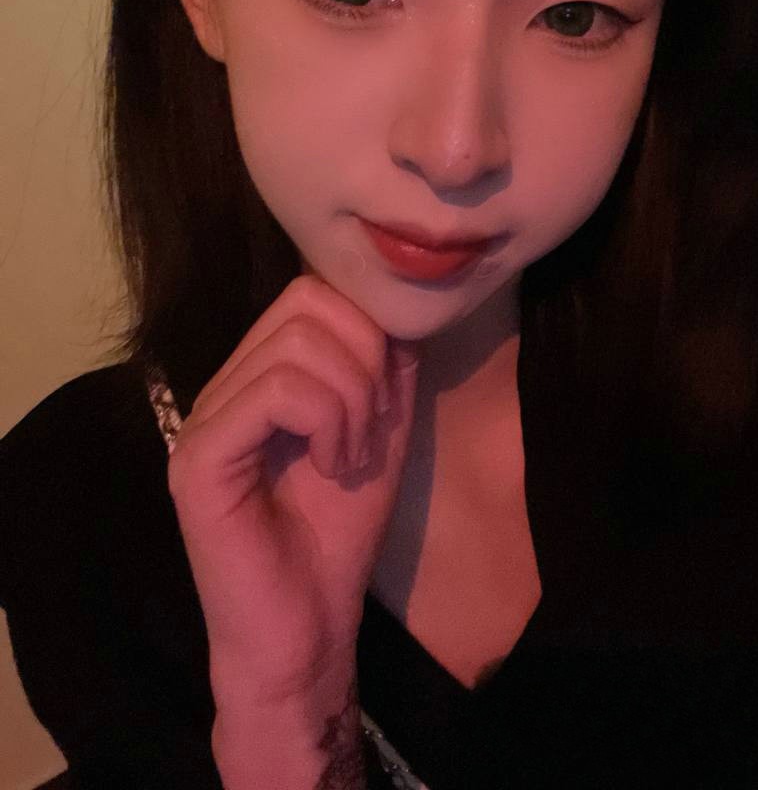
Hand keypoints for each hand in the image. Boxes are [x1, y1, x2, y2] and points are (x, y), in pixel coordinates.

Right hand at [166, 272, 419, 711]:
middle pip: (306, 302)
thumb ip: (387, 367)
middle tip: (370, 427)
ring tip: (349, 455)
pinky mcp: (198, 457)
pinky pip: (275, 392)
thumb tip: (395, 310)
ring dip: (349, 398)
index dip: (368, 330)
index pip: (313, 292)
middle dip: (364, 358)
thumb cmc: (338, 535)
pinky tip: (332, 466)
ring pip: (295, 345)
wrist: (308, 628)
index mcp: (260, 373)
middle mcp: (225, 384)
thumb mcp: (381, 431)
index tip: (385, 401)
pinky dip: (324, 420)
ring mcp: (205, 418)